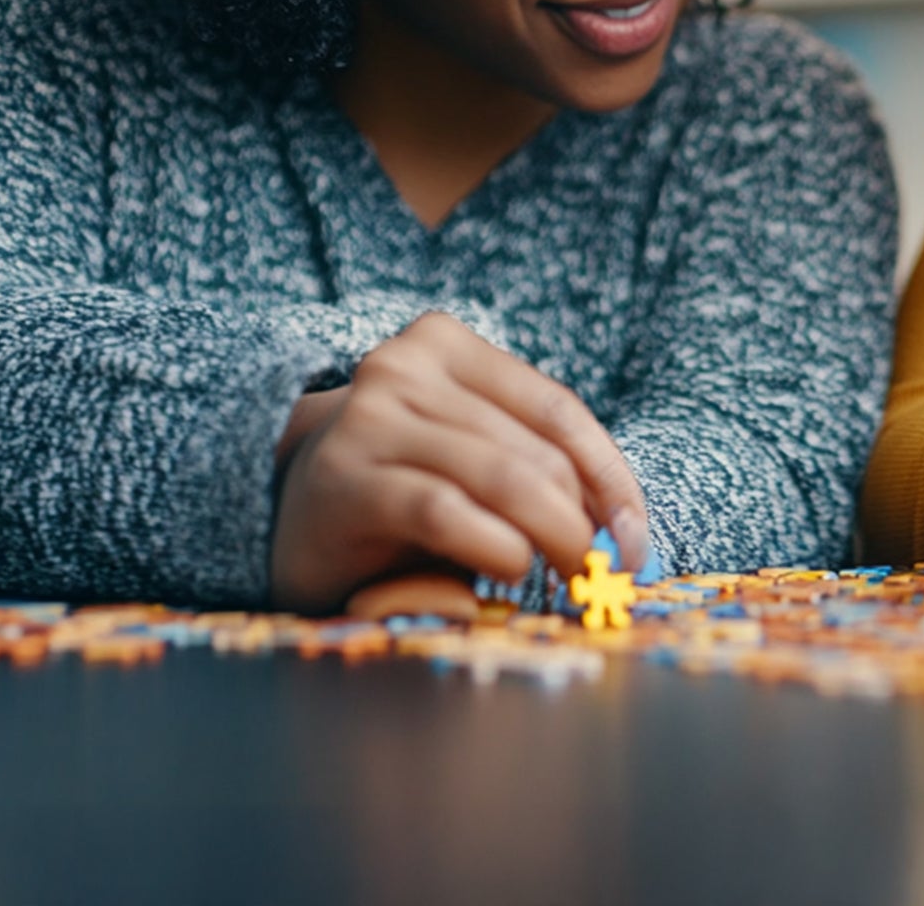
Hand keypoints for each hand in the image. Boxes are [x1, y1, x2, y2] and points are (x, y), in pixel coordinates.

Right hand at [269, 311, 649, 613]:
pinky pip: (444, 508)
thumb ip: (539, 473)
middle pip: (533, 447)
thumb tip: (626, 537)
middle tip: (606, 574)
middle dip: (585, 519)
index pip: (556, 408)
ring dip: (551, 536)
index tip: (637, 535)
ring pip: (499, 475)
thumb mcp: (475, 462)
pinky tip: (513, 569)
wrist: (287, 511)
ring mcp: (372, 416)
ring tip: (569, 578)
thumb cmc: (403, 486)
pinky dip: (493, 543)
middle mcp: (404, 365)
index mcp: (446, 345)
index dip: (609, 475)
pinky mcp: (349, 477)